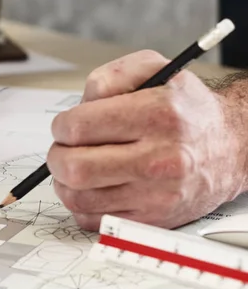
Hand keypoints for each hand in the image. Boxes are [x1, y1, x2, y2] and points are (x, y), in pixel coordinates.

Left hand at [47, 50, 246, 230]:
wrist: (231, 146)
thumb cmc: (187, 108)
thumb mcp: (155, 69)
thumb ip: (111, 76)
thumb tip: (80, 104)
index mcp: (157, 115)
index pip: (80, 127)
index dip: (61, 126)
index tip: (65, 126)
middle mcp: (160, 158)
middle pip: (75, 168)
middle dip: (57, 156)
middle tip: (63, 149)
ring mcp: (157, 194)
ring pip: (79, 197)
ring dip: (64, 181)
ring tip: (76, 166)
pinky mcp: (154, 220)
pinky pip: (94, 220)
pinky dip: (82, 203)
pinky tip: (92, 186)